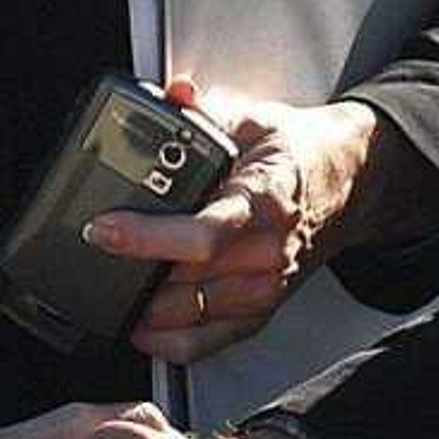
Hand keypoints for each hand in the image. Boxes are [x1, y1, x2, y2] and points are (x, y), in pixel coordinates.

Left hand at [95, 85, 401, 364]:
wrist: (348, 184)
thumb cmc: (297, 155)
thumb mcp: (255, 117)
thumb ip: (209, 111)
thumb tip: (176, 95)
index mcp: (266, 198)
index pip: (204, 234)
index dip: (148, 237)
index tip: (104, 228)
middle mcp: (269, 251)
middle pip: (190, 281)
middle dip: (132, 273)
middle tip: (90, 254)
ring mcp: (267, 286)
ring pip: (195, 316)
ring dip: (146, 309)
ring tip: (105, 287)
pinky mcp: (263, 310)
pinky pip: (212, 342)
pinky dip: (171, 344)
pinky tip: (139, 329)